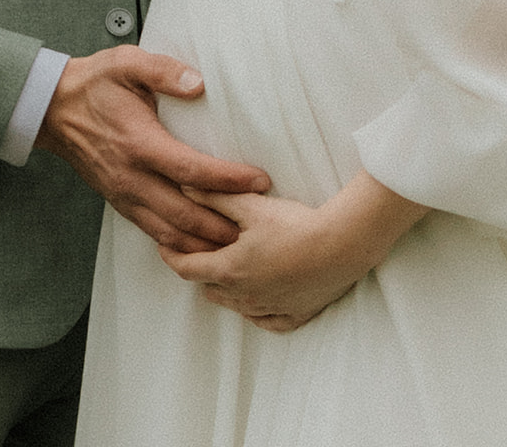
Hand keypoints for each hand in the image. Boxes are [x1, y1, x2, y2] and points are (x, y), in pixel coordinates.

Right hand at [34, 46, 269, 252]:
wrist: (54, 109)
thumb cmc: (93, 84)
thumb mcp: (126, 63)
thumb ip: (163, 70)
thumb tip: (198, 83)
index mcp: (139, 144)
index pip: (192, 170)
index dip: (228, 179)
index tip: (259, 180)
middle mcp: (132, 177)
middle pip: (184, 215)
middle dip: (223, 225)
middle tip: (258, 225)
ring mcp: (124, 194)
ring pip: (168, 233)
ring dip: (202, 243)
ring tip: (234, 244)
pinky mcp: (119, 201)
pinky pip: (152, 231)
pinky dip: (178, 243)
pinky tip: (198, 243)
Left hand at [157, 171, 429, 332]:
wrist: (342, 247)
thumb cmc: (295, 225)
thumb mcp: (251, 206)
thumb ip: (214, 196)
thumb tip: (183, 185)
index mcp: (230, 270)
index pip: (188, 268)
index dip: (172, 256)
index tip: (164, 245)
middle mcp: (245, 296)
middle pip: (209, 288)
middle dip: (200, 271)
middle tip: (198, 251)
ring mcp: (270, 309)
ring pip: (235, 306)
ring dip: (226, 289)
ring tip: (226, 269)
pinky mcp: (294, 316)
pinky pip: (266, 321)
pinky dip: (256, 310)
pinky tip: (258, 298)